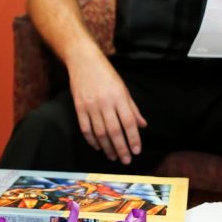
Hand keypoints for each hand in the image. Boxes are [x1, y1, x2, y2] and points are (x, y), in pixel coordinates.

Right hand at [68, 49, 146, 163]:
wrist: (83, 60)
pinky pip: (86, 128)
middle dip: (121, 148)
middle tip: (126, 160)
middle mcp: (105, 103)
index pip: (129, 122)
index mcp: (119, 97)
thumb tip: (143, 125)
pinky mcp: (79, 107)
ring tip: (113, 157)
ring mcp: (91, 106)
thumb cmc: (106, 74)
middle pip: (115, 131)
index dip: (133, 138)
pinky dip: (92, 140)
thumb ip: (133, 109)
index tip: (136, 151)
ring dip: (107, 147)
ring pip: (100, 133)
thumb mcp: (123, 89)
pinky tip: (98, 147)